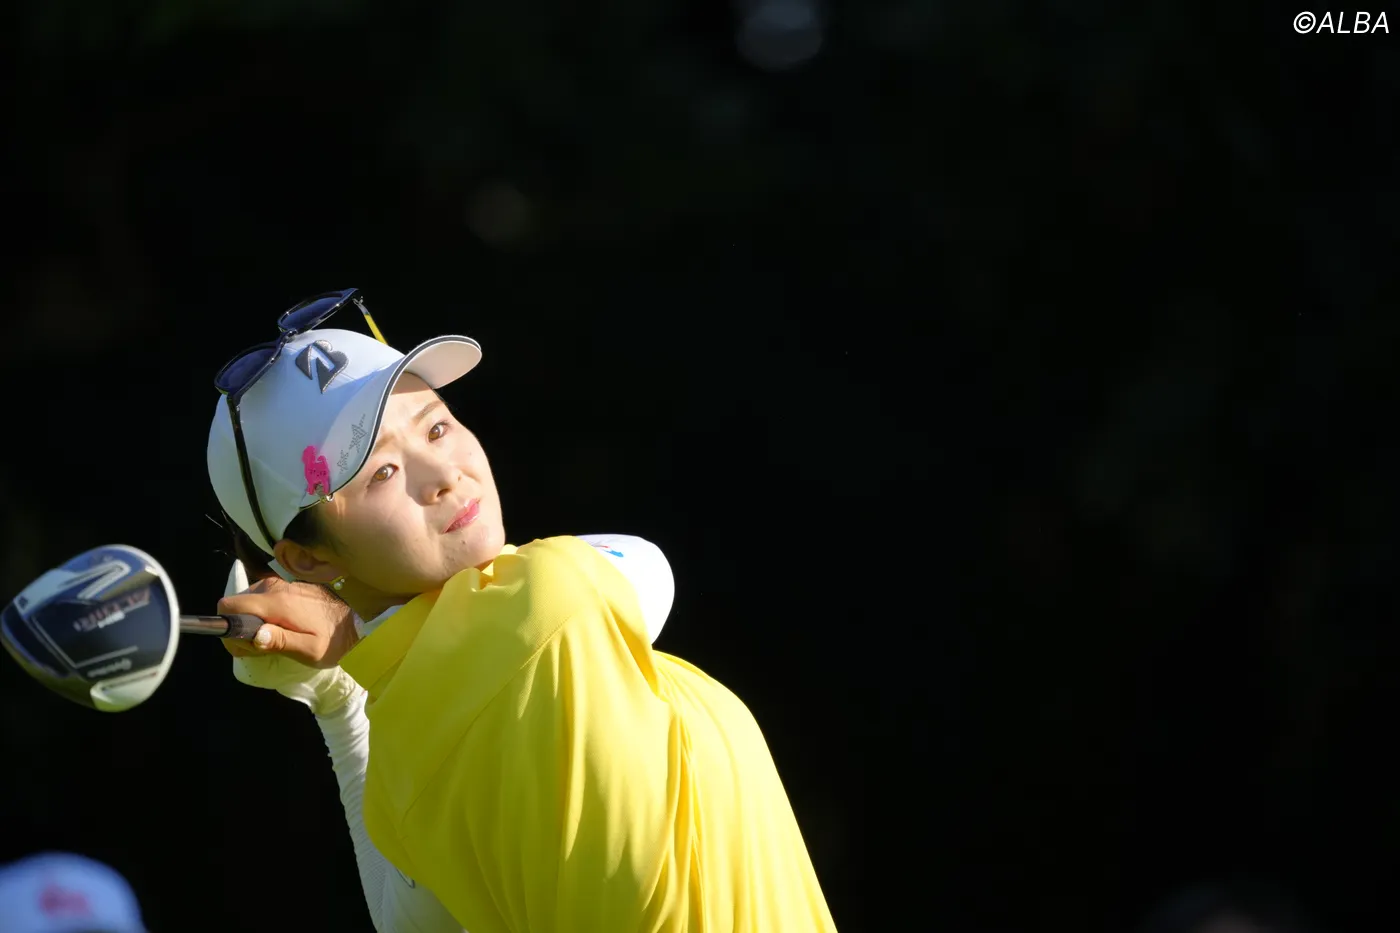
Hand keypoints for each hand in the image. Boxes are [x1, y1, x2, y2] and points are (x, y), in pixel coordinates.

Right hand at [219, 573, 360, 669]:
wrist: (358, 622)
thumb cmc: (334, 640)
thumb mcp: (309, 650)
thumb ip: (280, 641)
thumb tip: (253, 635)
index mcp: (277, 602)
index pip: (229, 606)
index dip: (228, 629)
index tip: (245, 646)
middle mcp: (274, 587)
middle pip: (235, 604)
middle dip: (240, 628)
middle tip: (263, 647)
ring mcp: (280, 585)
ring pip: (247, 602)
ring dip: (251, 623)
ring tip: (275, 639)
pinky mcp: (286, 587)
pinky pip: (260, 599)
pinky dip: (262, 615)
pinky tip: (279, 628)